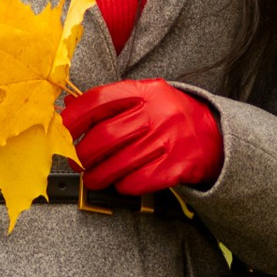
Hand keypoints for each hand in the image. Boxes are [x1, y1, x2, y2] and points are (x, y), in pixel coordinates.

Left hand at [63, 79, 224, 196]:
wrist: (214, 137)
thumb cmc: (170, 117)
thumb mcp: (145, 99)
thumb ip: (110, 103)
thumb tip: (67, 109)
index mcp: (147, 91)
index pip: (99, 100)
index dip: (74, 119)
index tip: (62, 132)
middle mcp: (158, 113)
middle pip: (105, 137)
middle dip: (83, 155)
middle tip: (78, 162)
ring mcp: (170, 140)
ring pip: (118, 164)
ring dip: (98, 176)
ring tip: (93, 178)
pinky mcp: (178, 166)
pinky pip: (138, 181)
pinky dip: (123, 185)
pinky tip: (122, 182)